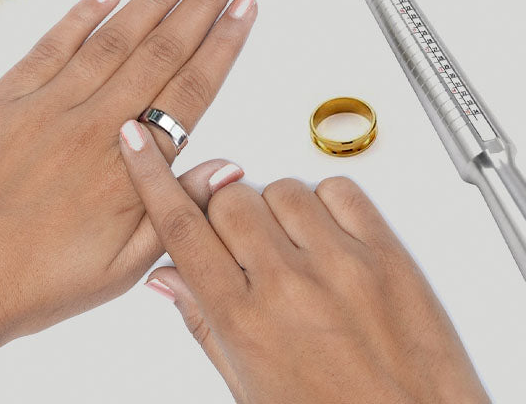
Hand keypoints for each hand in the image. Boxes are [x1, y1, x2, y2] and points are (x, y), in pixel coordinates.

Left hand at [0, 0, 256, 368]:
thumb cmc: (35, 284)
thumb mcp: (124, 266)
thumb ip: (178, 208)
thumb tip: (229, 166)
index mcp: (128, 167)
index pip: (192, 89)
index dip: (224, 43)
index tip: (245, 7)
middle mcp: (92, 126)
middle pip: (161, 49)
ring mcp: (44, 106)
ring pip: (113, 37)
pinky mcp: (0, 101)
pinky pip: (50, 44)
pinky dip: (83, 13)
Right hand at [118, 121, 489, 403]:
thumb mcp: (249, 388)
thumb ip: (205, 324)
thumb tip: (167, 279)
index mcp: (246, 322)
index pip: (182, 229)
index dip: (153, 180)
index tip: (138, 145)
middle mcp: (289, 285)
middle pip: (230, 199)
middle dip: (226, 213)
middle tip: (244, 244)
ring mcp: (342, 264)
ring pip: (282, 189)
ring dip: (277, 210)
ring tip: (295, 252)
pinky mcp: (388, 253)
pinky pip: (341, 189)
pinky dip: (327, 203)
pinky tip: (328, 238)